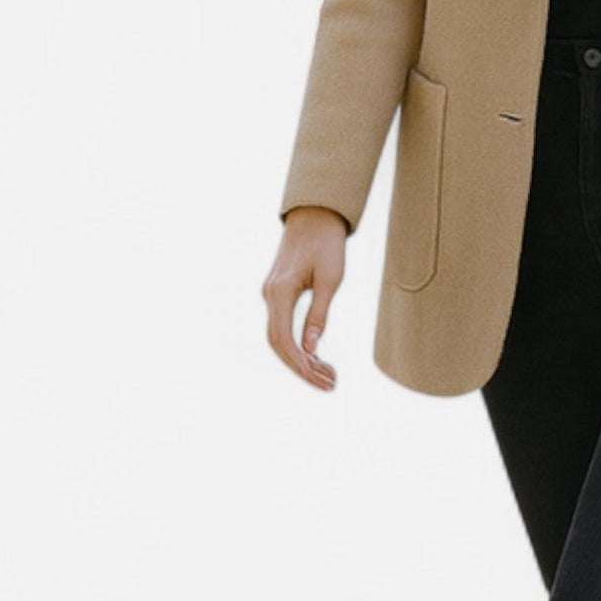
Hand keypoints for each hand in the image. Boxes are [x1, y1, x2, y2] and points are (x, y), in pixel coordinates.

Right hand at [264, 205, 348, 391]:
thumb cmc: (327, 244)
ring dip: (301, 358)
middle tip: (330, 384)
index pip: (282, 339)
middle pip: (278, 343)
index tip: (321, 378)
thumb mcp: (330, 279)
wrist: (315, 216)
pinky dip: (298, 345)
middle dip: (302, 367)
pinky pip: (283, 326)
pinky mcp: (278, 293)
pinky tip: (316, 356)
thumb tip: (311, 347)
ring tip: (328, 375)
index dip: (300, 364)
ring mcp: (271, 294)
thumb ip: (319, 313)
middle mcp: (270, 294)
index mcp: (280, 291)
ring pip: (280, 337)